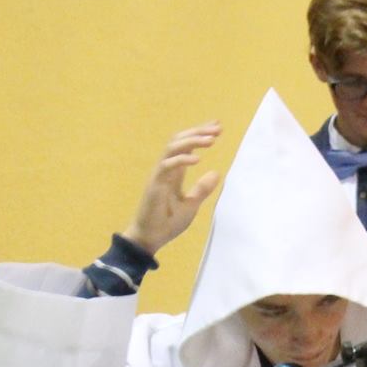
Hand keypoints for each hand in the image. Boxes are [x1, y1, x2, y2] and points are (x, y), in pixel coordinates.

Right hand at [122, 123, 221, 255]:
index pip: (186, 146)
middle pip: (179, 140)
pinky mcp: (154, 184)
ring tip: (211, 140)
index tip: (218, 127)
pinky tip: (198, 159)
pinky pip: (167, 165)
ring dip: (192, 140)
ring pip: (172, 148)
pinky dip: (182, 160)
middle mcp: (166, 169)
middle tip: (218, 128)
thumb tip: (216, 173)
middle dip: (198, 131)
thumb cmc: (166, 223)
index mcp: (174, 172)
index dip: (200, 134)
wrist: (149, 239)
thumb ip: (202, 189)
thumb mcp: (191, 205)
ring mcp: (159, 175)